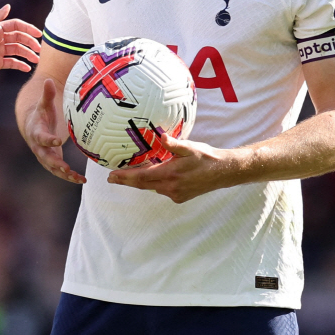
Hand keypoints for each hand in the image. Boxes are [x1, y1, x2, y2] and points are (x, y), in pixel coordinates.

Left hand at [0, 4, 41, 82]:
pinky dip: (20, 64)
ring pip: (17, 50)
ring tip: (35, 59)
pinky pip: (13, 62)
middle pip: (19, 38)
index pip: (16, 26)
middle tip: (38, 49)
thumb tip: (7, 6)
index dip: (28, 29)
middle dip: (30, 43)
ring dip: (27, 54)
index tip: (38, 34)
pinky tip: (27, 67)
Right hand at [22, 77, 84, 183]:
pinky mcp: (52, 161)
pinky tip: (82, 180)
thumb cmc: (41, 113)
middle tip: (66, 168)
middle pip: (45, 157)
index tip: (57, 141)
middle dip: (55, 163)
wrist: (33, 125)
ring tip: (78, 178)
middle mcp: (39, 147)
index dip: (48, 139)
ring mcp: (45, 156)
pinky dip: (70, 176)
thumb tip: (47, 80)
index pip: (41, 137)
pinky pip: (60, 171)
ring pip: (53, 168)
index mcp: (36, 132)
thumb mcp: (44, 104)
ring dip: (64, 174)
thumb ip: (47, 94)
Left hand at [106, 135, 237, 202]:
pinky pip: (162, 190)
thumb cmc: (206, 158)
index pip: (141, 177)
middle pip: (142, 185)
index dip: (125, 177)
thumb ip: (174, 144)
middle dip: (126, 181)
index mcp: (170, 174)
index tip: (112, 176)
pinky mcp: (180, 197)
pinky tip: (154, 177)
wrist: (223, 173)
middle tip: (111, 178)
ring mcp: (175, 194)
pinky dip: (155, 183)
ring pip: (152, 187)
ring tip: (128, 175)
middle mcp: (170, 187)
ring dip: (141, 182)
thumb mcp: (190, 147)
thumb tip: (160, 136)